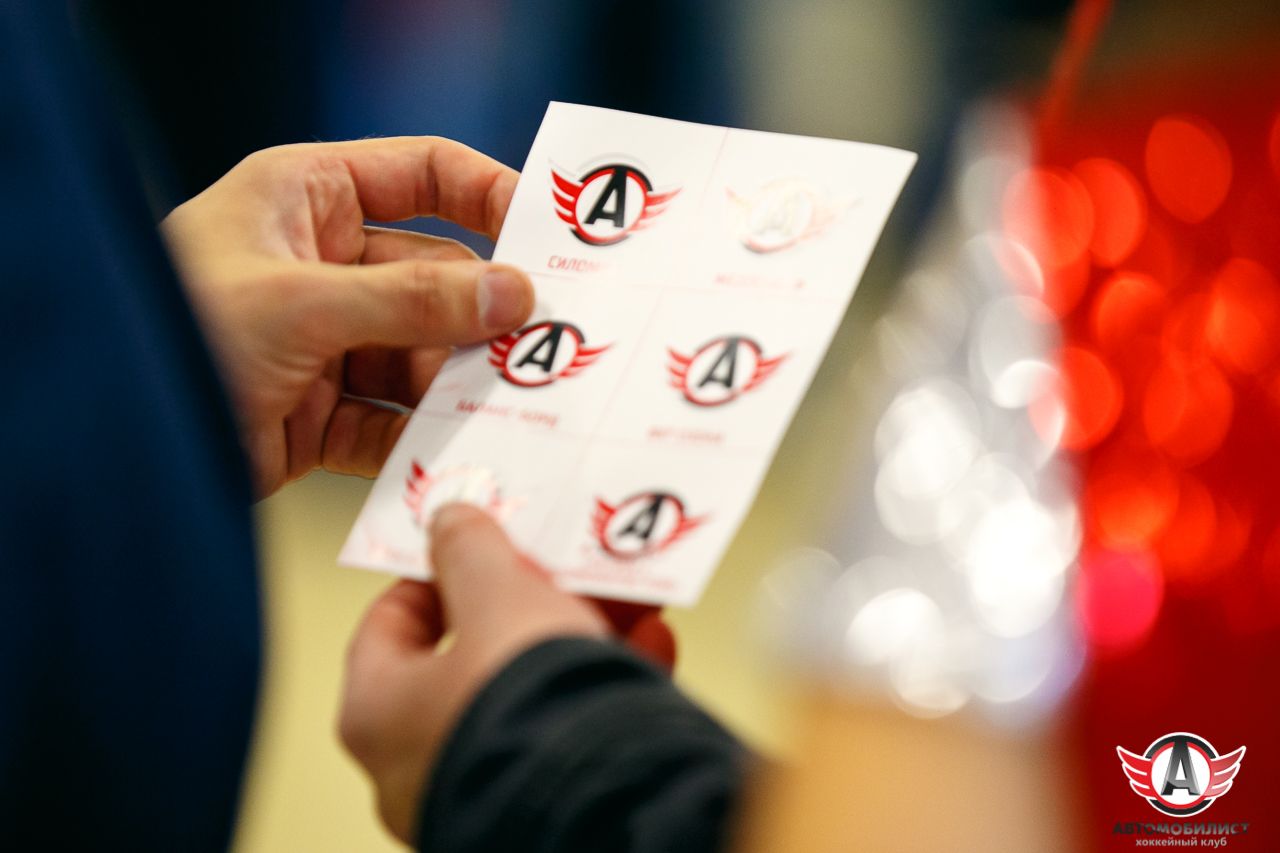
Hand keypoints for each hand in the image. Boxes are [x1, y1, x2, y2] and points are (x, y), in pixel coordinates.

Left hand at [162, 138, 533, 496]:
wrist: (108, 443)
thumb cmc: (175, 333)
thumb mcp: (300, 304)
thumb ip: (413, 300)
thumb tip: (514, 295)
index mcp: (309, 199)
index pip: (423, 175)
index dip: (489, 196)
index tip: (552, 234)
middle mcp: (323, 266)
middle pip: (436, 278)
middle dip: (483, 316)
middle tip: (547, 345)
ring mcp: (326, 343)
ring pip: (423, 357)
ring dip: (459, 387)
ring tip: (509, 409)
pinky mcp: (320, 415)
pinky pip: (392, 423)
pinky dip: (422, 443)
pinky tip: (459, 456)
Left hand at [339, 504, 674, 842]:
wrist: (599, 799)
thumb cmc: (521, 708)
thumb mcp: (498, 593)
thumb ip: (470, 550)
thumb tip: (452, 523)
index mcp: (378, 713)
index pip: (390, 624)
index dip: (436, 575)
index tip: (475, 546)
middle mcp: (419, 762)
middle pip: (474, 653)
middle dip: (529, 601)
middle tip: (561, 568)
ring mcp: (483, 785)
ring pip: (532, 689)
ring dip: (581, 637)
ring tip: (625, 601)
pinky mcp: (548, 799)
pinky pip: (573, 727)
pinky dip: (607, 684)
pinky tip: (649, 647)